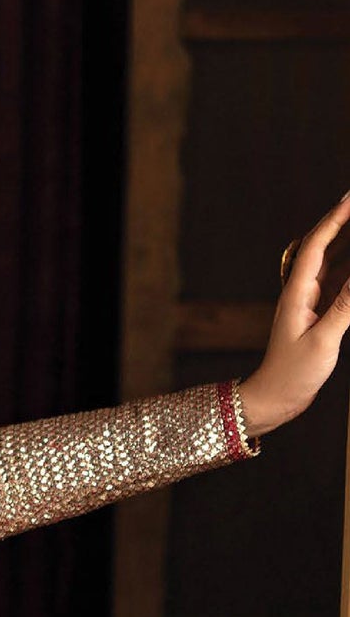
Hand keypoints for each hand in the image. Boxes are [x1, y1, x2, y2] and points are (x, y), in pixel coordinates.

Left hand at [239, 192, 349, 436]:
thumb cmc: (292, 373)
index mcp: (297, 293)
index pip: (316, 246)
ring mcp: (309, 302)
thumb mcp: (322, 341)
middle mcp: (302, 291)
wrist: (274, 397)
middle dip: (342, 221)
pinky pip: (338, 283)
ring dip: (349, 241)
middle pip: (323, 247)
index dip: (334, 219)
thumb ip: (345, 308)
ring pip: (333, 263)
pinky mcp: (317, 314)